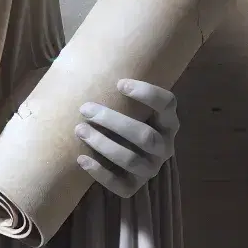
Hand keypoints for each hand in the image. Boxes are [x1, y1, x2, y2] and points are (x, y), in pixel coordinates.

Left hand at [74, 80, 178, 198]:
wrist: (118, 160)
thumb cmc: (120, 122)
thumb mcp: (128, 106)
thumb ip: (118, 91)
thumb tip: (82, 59)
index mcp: (167, 123)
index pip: (167, 105)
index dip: (147, 94)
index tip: (119, 84)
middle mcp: (164, 147)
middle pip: (145, 136)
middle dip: (113, 121)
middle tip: (86, 108)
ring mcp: (151, 169)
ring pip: (131, 160)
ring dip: (103, 145)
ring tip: (80, 130)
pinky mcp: (134, 188)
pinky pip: (120, 185)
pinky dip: (100, 173)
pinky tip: (81, 158)